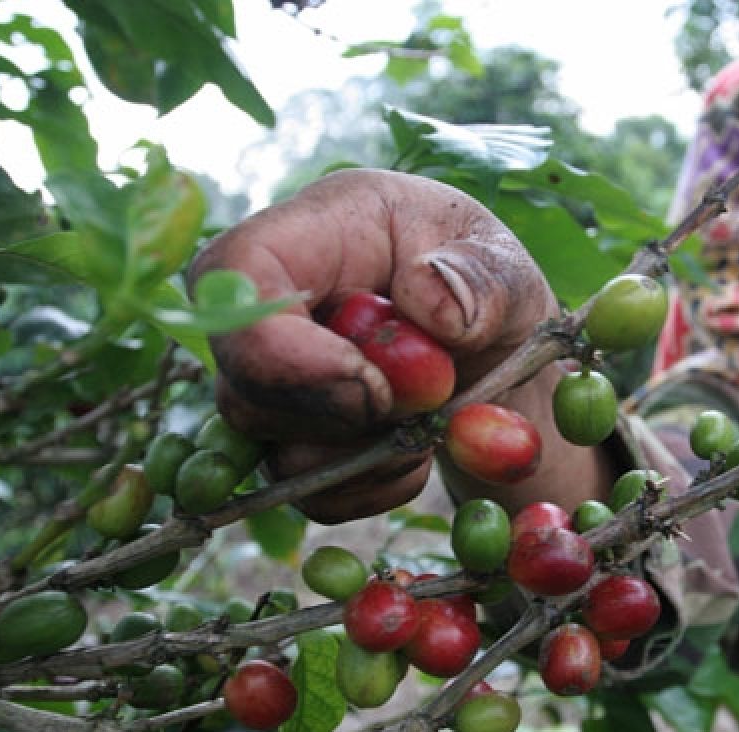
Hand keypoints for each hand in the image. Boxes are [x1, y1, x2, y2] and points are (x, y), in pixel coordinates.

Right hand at [189, 169, 557, 521]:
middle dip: (339, 420)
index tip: (371, 387)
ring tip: (432, 423)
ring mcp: (276, 379)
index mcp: (315, 232)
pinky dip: (377, 485)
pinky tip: (418, 452)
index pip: (233, 277)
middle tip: (422, 411)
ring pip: (274, 449)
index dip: (279, 349)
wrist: (499, 351)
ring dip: (366, 458)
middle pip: (242, 384)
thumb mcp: (506, 266)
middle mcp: (273, 306)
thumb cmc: (490, 284)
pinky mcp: (294, 439)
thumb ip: (483, 281)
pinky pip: (313, 491)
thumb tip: (438, 311)